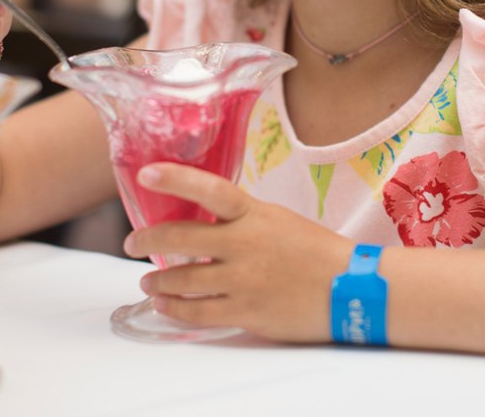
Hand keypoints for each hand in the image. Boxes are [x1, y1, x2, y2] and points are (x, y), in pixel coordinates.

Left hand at [125, 163, 354, 342]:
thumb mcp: (279, 220)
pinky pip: (198, 311)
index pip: (209, 189)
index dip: (175, 179)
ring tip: (147, 281)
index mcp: (255, 215)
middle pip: (181, 237)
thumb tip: (206, 221)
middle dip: (148, 239)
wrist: (351, 289)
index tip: (146, 173)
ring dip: (158, 279)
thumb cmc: (317, 252)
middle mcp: (245, 244)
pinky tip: (165, 304)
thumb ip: (243, 220)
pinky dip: (175, 307)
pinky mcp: (245, 311)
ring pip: (183, 278)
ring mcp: (243, 279)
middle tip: (132, 243)